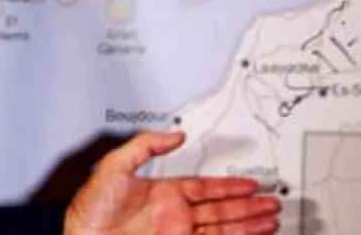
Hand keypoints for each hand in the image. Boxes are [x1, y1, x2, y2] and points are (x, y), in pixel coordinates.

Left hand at [63, 130, 281, 234]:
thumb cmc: (89, 209)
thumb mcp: (114, 166)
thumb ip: (145, 145)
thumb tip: (173, 135)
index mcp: (165, 193)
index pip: (207, 188)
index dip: (230, 185)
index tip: (251, 183)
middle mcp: (174, 214)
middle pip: (222, 209)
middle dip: (248, 207)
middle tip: (272, 203)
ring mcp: (176, 233)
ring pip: (222, 229)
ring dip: (247, 225)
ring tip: (270, 222)